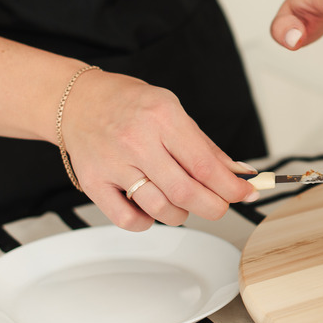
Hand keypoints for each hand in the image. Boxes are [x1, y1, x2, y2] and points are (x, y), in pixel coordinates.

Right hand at [61, 70, 258, 230]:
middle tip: (220, 206)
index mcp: (162, 118)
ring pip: (159, 209)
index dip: (231, 187)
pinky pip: (127, 220)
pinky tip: (151, 209)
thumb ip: (206, 147)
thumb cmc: (128, 104)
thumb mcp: (173, 111)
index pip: (205, 165)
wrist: (77, 100)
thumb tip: (239, 174)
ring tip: (182, 202)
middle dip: (214, 207)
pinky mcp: (93, 182)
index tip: (245, 194)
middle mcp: (136, 141)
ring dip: (181, 215)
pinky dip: (147, 222)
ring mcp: (113, 164)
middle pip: (186, 192)